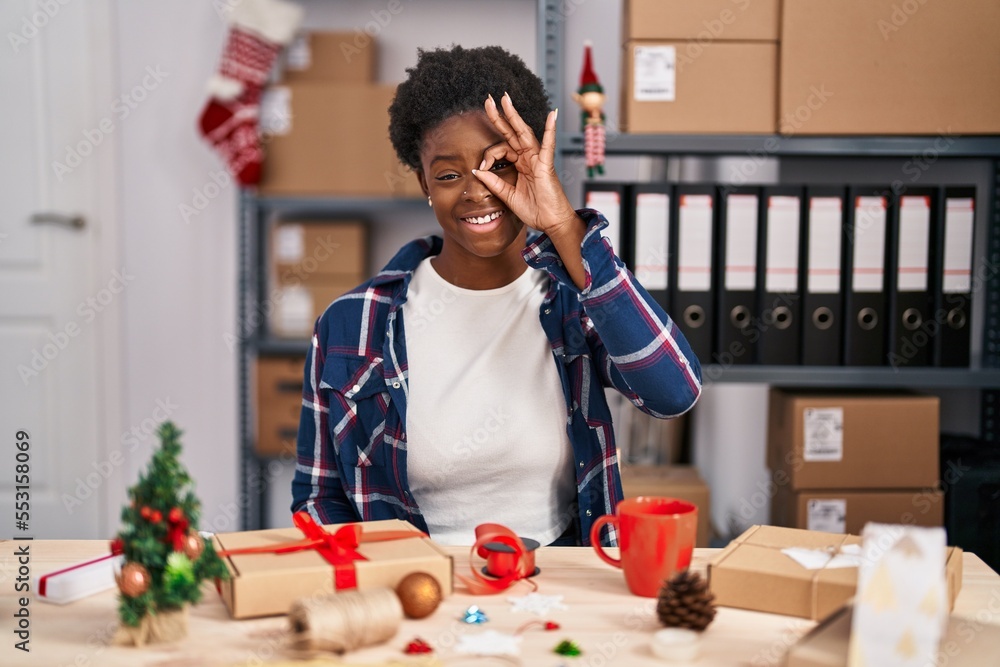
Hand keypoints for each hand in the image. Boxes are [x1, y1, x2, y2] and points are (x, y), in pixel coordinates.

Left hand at [474, 93, 579, 236]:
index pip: (500, 150)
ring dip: (514, 116)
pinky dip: (550, 130)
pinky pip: (548, 145)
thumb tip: (477, 172)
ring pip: (524, 133)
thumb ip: (494, 183)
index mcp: (520, 164)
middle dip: (500, 116)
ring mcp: (538, 159)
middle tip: (489, 99)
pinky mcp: (546, 166)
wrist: (550, 222)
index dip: (488, 156)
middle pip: (512, 132)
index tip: (480, 168)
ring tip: (506, 100)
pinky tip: (551, 115)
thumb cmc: (534, 210)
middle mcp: (528, 158)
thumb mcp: (508, 196)